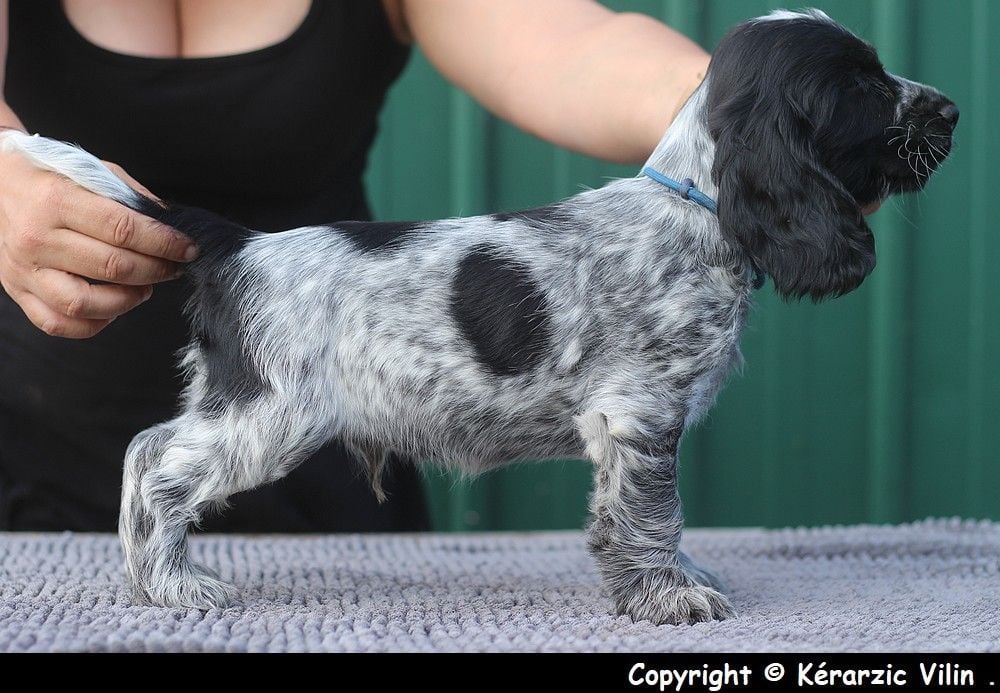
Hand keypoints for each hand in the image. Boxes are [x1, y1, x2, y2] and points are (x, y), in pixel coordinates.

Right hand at [0, 144, 196, 337]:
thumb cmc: (50, 179)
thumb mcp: (91, 171)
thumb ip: (131, 196)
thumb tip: (171, 222)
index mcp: (57, 201)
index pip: (123, 229)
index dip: (164, 243)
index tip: (188, 248)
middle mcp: (37, 238)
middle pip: (112, 267)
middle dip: (156, 270)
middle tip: (173, 267)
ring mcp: (24, 269)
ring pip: (85, 303)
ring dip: (128, 300)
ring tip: (145, 287)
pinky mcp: (17, 291)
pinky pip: (58, 323)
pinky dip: (94, 324)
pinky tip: (113, 308)